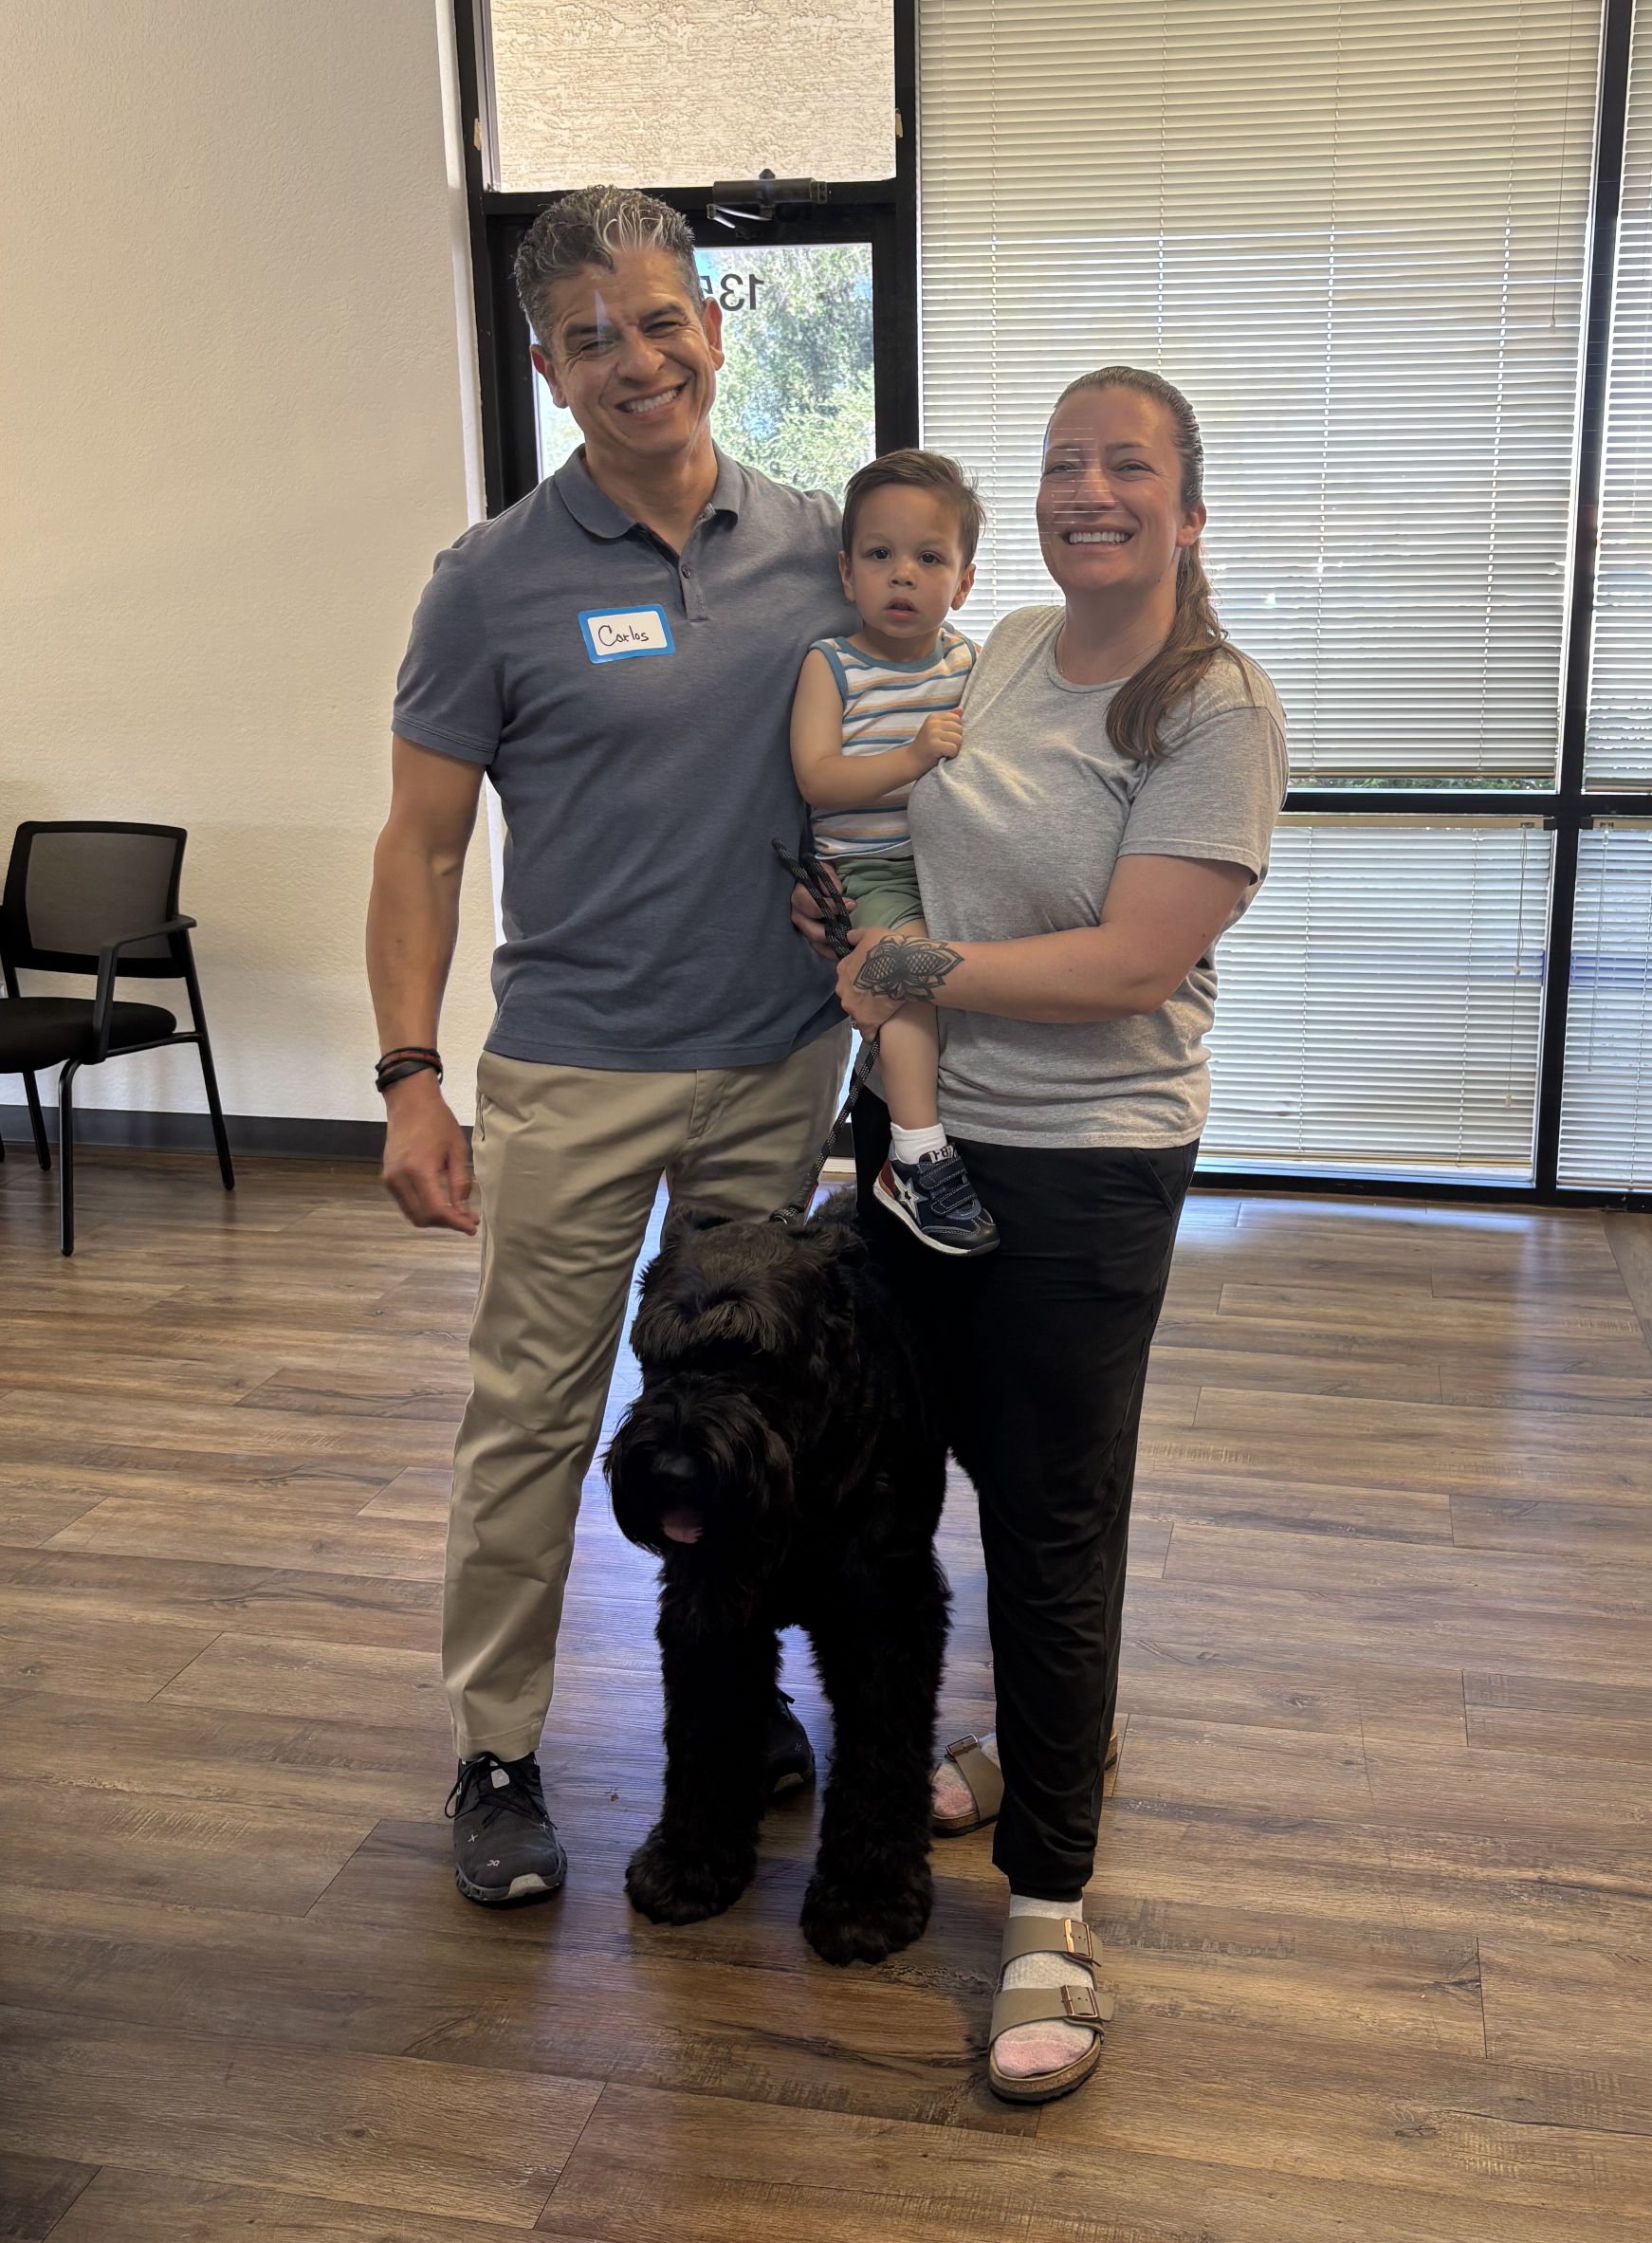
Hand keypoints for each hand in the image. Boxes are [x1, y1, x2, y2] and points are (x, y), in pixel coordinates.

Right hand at [380, 1072, 477, 1233]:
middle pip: (422, 1218)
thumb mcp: (458, 1150)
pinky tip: (440, 1203)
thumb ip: (460, 1183)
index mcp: (419, 1170)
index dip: (455, 1223)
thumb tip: (464, 1212)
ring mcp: (390, 1179)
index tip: (471, 1227)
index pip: (436, 1210)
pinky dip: (423, 1209)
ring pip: (412, 1215)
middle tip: (467, 1220)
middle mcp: (399, 1178)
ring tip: (457, 1213)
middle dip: (446, 1224)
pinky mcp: (388, 1178)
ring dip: (434, 1219)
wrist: (410, 1103)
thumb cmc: (438, 1122)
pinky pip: (406, 1204)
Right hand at [790, 866, 843, 962]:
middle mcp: (798, 913)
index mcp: (799, 895)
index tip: (852, 904)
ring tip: (849, 949)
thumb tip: (837, 891)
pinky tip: (844, 953)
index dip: (830, 907)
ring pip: (814, 942)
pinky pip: (819, 948)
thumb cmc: (821, 874)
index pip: (811, 906)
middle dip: (831, 934)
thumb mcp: (825, 870)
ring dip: (831, 947)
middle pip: (811, 930)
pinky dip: (830, 952)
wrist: (817, 881)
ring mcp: (804, 926)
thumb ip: (829, 878)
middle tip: (850, 934)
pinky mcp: (811, 935)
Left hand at [835, 928, 904, 1034]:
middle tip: (879, 994)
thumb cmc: (888, 947)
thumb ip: (857, 936)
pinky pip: (866, 1031)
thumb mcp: (871, 933)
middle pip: (850, 996)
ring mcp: (853, 1006)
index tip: (872, 979)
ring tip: (883, 1010)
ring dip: (867, 1013)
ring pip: (857, 1012)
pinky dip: (872, 1031)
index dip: (860, 978)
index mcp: (843, 969)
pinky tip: (879, 1030)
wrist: (903, 965)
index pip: (847, 976)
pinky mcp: (866, 1020)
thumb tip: (849, 937)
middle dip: (861, 996)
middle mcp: (843, 989)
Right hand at [911, 711, 962, 771]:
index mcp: (934, 717)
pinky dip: (951, 755)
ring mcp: (932, 734)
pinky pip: (953, 749)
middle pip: (959, 729)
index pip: (957, 719)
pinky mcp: (934, 745)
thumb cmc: (927, 745)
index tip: (944, 737)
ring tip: (943, 750)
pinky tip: (943, 755)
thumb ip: (948, 719)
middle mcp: (933, 723)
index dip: (954, 730)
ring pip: (958, 739)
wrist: (912, 760)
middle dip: (955, 740)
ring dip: (954, 748)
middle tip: (943, 745)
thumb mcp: (936, 729)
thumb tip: (961, 709)